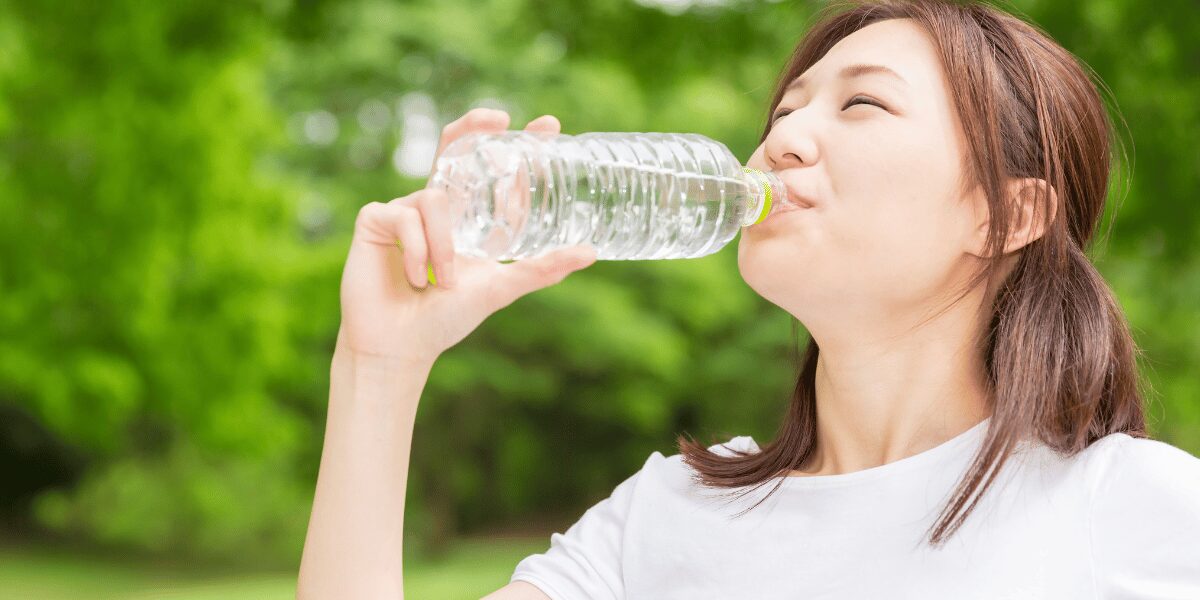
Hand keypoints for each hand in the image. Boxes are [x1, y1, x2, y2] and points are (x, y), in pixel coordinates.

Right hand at [336, 108, 596, 362]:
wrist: (397, 347)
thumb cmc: (446, 320)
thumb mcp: (501, 288)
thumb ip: (542, 269)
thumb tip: (591, 252)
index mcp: (471, 220)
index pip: (498, 174)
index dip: (522, 147)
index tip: (549, 125)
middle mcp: (440, 208)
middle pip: (455, 150)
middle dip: (475, 128)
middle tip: (499, 117)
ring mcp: (406, 209)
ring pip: (436, 198)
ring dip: (445, 246)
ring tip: (443, 281)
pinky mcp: (376, 218)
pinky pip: (406, 217)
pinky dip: (417, 250)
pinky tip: (416, 279)